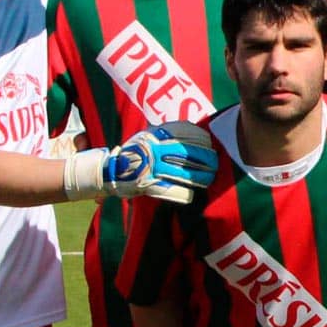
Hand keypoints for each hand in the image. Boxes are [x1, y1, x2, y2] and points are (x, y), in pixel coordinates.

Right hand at [103, 122, 217, 202]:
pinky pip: (174, 191)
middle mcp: (155, 151)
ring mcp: (152, 168)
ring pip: (186, 174)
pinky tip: (191, 194)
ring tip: (208, 179)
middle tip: (214, 164)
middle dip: (207, 161)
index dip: (202, 140)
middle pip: (190, 155)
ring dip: (201, 178)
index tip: (209, 145)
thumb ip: (168, 133)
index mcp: (155, 135)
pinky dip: (185, 194)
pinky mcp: (149, 185)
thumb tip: (195, 132)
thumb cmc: (135, 152)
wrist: (111, 170)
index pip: (187, 133)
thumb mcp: (149, 135)